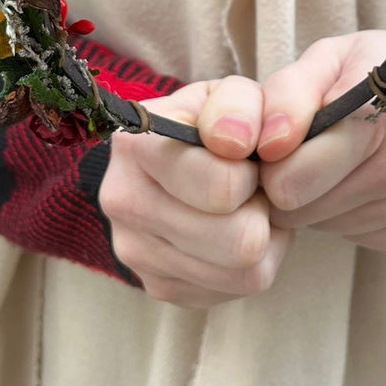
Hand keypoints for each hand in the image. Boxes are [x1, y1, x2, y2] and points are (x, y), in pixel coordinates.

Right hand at [98, 75, 293, 308]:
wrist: (186, 155)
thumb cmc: (217, 123)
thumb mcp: (233, 94)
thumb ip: (239, 106)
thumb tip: (233, 143)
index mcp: (137, 143)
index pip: (222, 188)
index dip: (252, 174)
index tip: (244, 158)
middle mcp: (123, 200)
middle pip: (239, 243)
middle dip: (261, 212)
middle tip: (253, 189)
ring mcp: (134, 250)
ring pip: (243, 274)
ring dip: (262, 240)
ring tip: (245, 208)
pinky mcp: (157, 285)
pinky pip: (233, 292)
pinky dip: (246, 265)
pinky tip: (230, 231)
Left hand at [255, 30, 385, 249]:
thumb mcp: (334, 57)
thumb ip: (286, 93)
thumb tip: (265, 146)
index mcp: (385, 113)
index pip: (291, 178)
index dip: (272, 163)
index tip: (281, 144)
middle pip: (302, 210)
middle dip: (293, 184)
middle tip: (311, 152)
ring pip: (328, 227)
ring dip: (324, 199)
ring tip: (347, 161)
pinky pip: (359, 237)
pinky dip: (353, 213)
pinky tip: (373, 180)